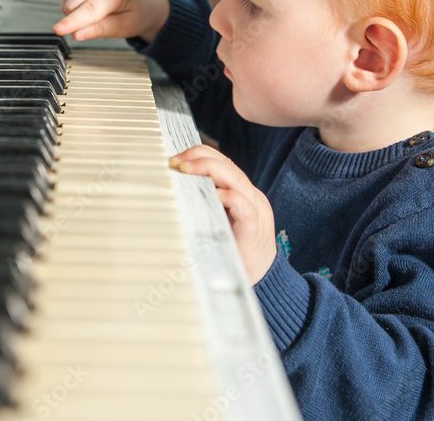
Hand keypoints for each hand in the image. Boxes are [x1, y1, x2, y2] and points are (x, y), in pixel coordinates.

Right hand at [52, 0, 169, 42]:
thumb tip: (77, 34)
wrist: (143, 0)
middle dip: (80, 21)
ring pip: (66, 4)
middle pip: (72, 8)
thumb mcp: (124, 27)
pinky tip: (92, 4)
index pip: (88, 10)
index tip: (58, 29)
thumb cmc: (136, 13)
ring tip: (100, 11)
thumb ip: (100, 30)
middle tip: (103, 20)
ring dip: (77, 14)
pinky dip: (76, 7)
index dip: (72, 22)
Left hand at [170, 145, 276, 283]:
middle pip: (228, 166)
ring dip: (209, 170)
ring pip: (236, 179)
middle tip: (177, 162)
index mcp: (241, 192)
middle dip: (200, 158)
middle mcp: (250, 197)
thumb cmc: (234, 251)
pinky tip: (215, 195)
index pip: (223, 162)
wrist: (261, 279)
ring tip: (187, 170)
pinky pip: (245, 207)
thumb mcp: (216, 221)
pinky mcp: (254, 230)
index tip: (176, 159)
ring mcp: (255, 211)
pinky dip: (231, 198)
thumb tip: (172, 189)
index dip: (199, 155)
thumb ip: (204, 204)